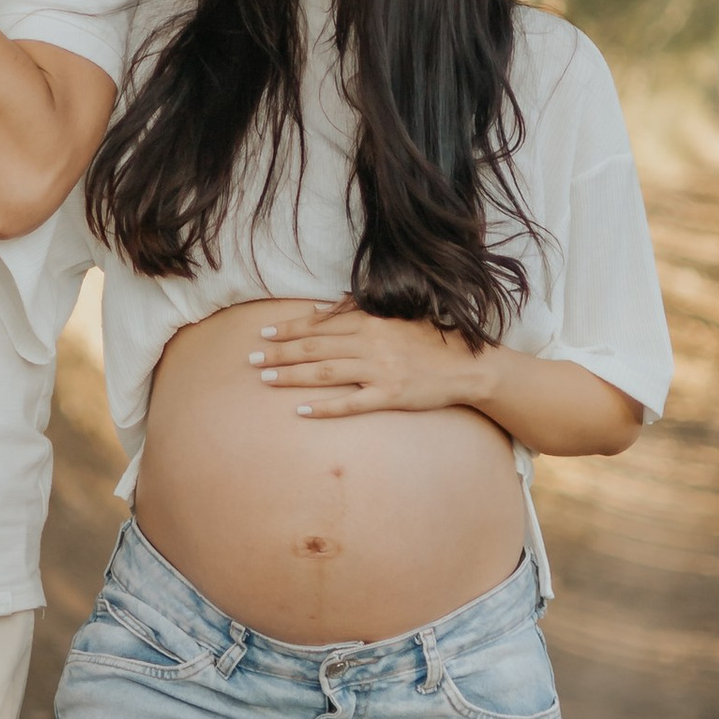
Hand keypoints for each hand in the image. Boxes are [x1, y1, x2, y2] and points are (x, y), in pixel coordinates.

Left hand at [249, 301, 492, 418]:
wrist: (468, 367)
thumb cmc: (430, 341)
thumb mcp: (395, 319)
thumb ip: (359, 313)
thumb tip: (322, 308)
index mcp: (371, 322)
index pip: (320, 326)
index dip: (288, 329)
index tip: (264, 333)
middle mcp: (371, 344)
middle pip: (314, 349)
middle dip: (279, 353)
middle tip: (251, 359)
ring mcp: (380, 371)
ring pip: (325, 373)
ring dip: (291, 376)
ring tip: (265, 380)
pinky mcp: (390, 397)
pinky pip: (350, 403)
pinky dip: (324, 406)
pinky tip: (301, 410)